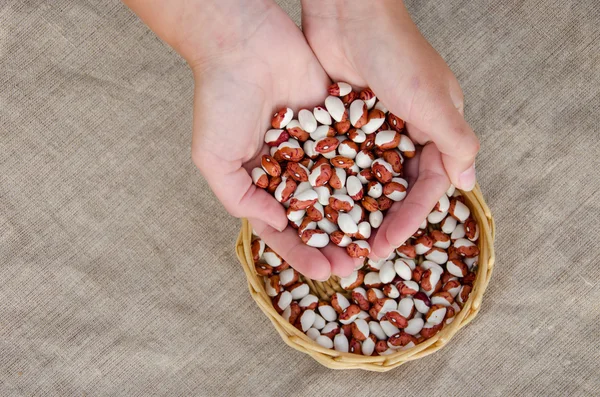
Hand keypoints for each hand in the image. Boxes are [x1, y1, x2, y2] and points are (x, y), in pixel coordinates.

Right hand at [124, 0, 357, 278]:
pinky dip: (368, 178)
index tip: (323, 272)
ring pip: (339, 191)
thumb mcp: (214, 159)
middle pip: (315, 216)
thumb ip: (241, 198)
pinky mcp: (335, 123)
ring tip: (373, 243)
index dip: (301, 252)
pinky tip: (385, 200)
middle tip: (353, 266)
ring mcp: (313, 147)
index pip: (281, 228)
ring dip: (354, 219)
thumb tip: (276, 223)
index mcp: (257, 182)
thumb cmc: (220, 100)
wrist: (245, 43)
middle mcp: (287, 169)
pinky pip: (354, 155)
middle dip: (332, 243)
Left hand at [302, 0, 479, 257]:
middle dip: (382, 220)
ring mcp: (372, 128)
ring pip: (367, 179)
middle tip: (362, 251)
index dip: (409, 219)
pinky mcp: (342, 121)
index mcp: (435, 128)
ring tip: (338, 237)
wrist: (349, 14)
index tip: (386, 245)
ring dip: (356, 207)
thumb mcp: (435, 102)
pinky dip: (333, 183)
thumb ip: (455, 143)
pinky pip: (341, 160)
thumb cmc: (397, 54)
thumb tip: (469, 185)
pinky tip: (317, 207)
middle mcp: (405, 132)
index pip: (427, 187)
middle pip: (396, 188)